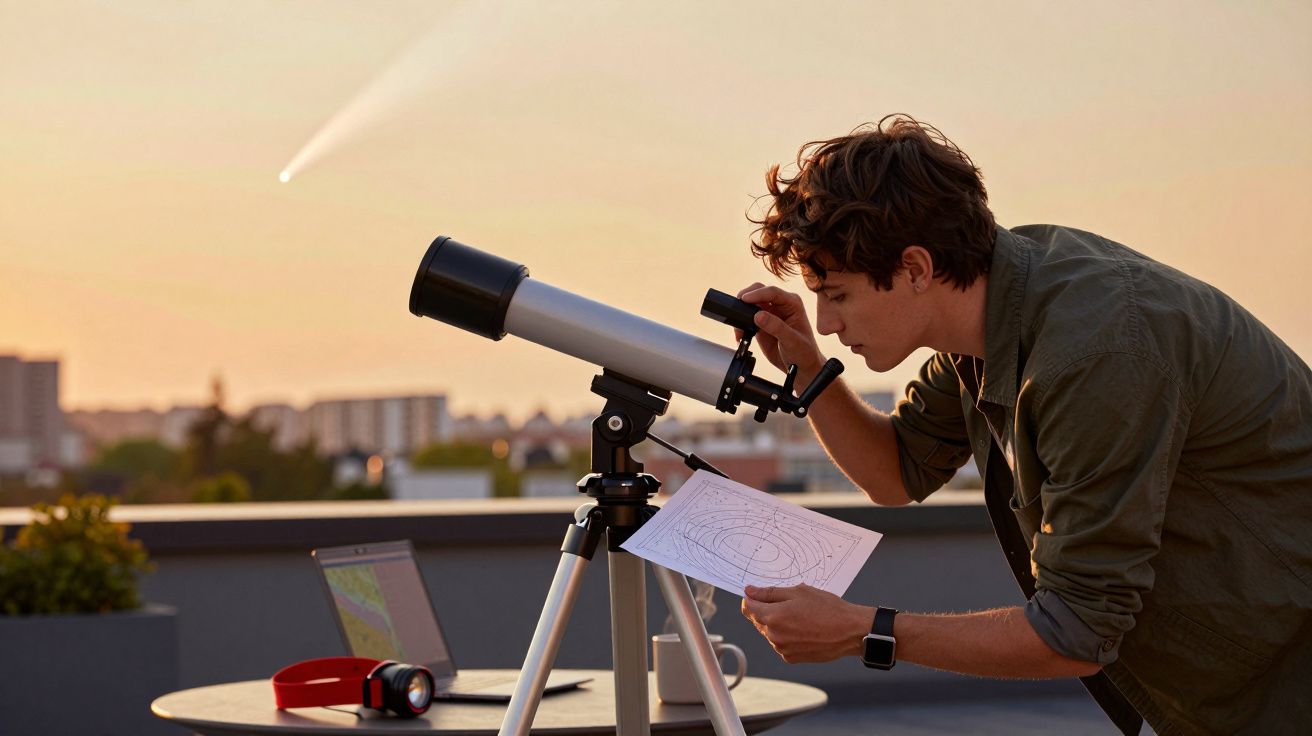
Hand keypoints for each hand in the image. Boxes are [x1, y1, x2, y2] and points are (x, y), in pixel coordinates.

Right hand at [734, 284, 824, 379]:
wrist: (800, 367)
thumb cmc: (803, 352)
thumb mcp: (792, 341)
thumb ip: (776, 327)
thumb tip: (758, 315)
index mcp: (792, 303)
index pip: (773, 292)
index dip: (758, 294)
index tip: (745, 299)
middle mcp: (780, 305)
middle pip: (759, 291)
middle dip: (746, 297)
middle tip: (737, 307)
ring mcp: (769, 313)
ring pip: (750, 304)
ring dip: (741, 311)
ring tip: (739, 328)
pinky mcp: (760, 324)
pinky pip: (746, 318)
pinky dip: (740, 324)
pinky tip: (740, 335)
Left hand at [740, 584, 871, 663]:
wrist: (849, 632)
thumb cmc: (828, 609)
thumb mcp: (799, 592)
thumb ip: (770, 593)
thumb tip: (750, 591)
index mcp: (773, 616)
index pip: (748, 607)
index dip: (752, 598)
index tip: (759, 594)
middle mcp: (774, 635)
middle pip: (758, 620)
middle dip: (767, 610)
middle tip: (789, 604)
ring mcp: (782, 648)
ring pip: (769, 632)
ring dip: (777, 624)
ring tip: (800, 617)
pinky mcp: (790, 658)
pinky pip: (780, 644)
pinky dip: (786, 636)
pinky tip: (803, 629)